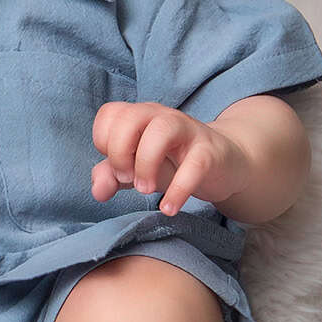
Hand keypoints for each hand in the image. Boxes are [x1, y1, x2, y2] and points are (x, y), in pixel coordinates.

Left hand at [89, 102, 254, 216]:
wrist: (224, 166)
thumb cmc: (174, 163)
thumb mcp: (138, 169)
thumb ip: (113, 175)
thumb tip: (98, 191)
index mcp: (140, 116)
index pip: (110, 113)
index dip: (104, 141)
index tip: (117, 165)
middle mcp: (162, 117)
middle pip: (130, 117)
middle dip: (120, 151)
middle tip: (127, 179)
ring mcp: (188, 131)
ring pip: (161, 130)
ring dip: (146, 163)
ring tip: (145, 189)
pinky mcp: (210, 152)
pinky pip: (194, 164)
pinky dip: (178, 189)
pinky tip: (169, 207)